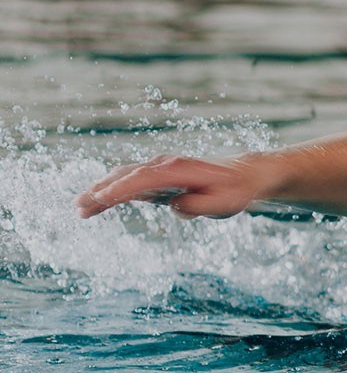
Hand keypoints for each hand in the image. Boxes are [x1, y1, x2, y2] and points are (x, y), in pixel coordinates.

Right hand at [75, 154, 267, 218]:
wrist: (241, 174)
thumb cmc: (233, 191)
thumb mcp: (224, 204)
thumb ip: (200, 206)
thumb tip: (175, 206)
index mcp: (179, 170)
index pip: (144, 178)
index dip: (122, 188)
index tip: (101, 199)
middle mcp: (164, 164)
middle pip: (125, 176)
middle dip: (101, 191)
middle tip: (78, 207)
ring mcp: (158, 167)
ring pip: (122, 177)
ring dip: (100, 190)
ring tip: (79, 208)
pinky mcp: (156, 175)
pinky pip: (128, 181)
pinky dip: (111, 190)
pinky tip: (97, 203)